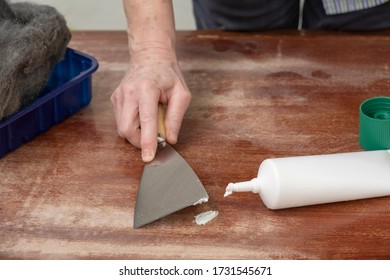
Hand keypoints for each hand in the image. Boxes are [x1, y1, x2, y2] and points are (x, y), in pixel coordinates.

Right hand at [111, 47, 190, 161]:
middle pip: (127, 129)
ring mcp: (119, 96)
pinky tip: (142, 116)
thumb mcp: (182, 94)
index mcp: (146, 89)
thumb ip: (176, 118)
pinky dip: (132, 126)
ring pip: (122, 128)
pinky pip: (120, 121)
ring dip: (137, 133)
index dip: (147, 142)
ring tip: (150, 122)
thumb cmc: (168, 74)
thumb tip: (170, 139)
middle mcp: (128, 92)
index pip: (145, 121)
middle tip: (155, 138)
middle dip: (139, 141)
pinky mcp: (115, 99)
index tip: (148, 157)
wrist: (150, 56)